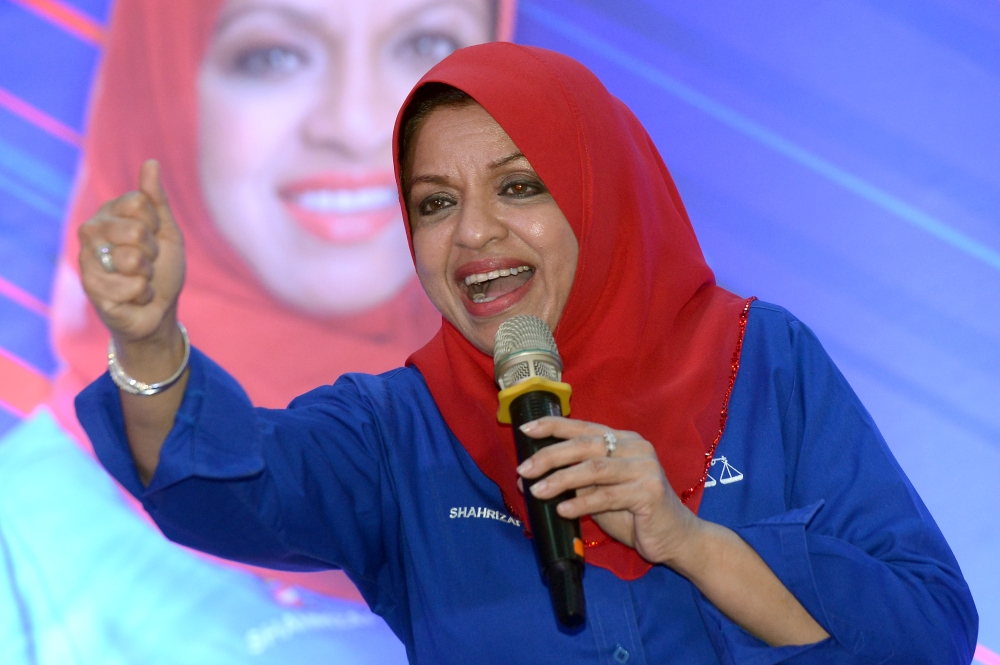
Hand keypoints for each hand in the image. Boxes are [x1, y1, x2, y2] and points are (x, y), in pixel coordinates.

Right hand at [78, 160, 185, 350]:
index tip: (153, 238)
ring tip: (139, 279)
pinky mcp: (91, 288)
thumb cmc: (162, 271)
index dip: (156, 224)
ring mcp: (87, 259)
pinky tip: (133, 297)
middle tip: (147, 262)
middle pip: (135, 229)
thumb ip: (157, 200)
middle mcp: (92, 232)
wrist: (158, 311)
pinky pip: (132, 286)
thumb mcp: (167, 232)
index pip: (139, 202)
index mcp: (109, 213)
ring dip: (147, 275)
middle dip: (152, 251)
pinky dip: (143, 294)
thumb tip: (151, 162)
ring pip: (132, 259)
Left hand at [516, 416, 701, 567]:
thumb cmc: (634, 514)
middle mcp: (635, 448)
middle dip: (549, 456)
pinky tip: (563, 509)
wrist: (675, 539)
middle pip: (584, 446)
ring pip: (594, 469)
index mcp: (623, 440)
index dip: (552, 427)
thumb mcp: (600, 492)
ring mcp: (645, 468)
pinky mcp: (650, 492)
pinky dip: (581, 503)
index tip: (525, 430)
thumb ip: (576, 480)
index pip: (582, 427)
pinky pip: (607, 496)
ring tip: (536, 491)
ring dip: (561, 480)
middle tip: (524, 470)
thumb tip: (534, 476)